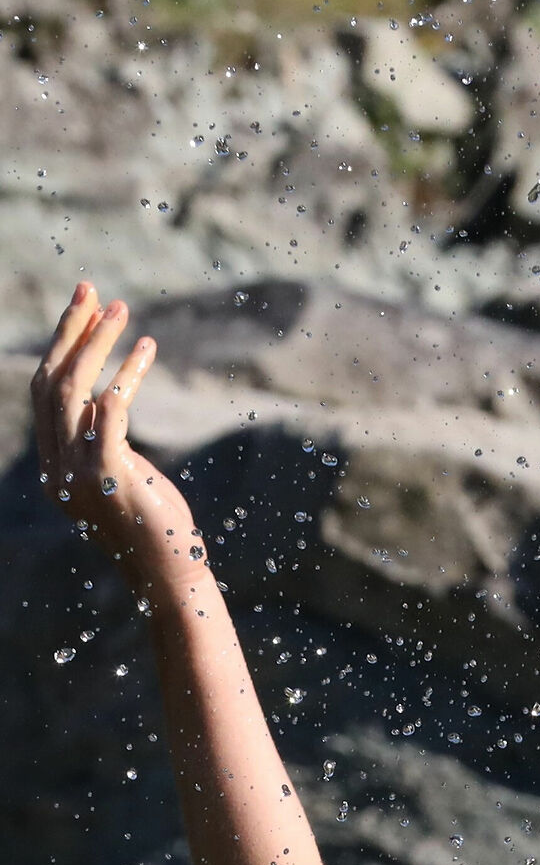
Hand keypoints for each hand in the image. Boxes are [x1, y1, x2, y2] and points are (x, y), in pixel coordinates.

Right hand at [31, 282, 195, 582]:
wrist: (171, 575)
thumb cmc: (155, 526)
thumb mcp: (121, 473)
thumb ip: (104, 440)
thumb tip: (105, 400)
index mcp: (53, 465)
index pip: (44, 392)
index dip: (62, 347)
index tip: (83, 307)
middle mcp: (55, 468)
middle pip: (50, 382)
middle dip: (70, 331)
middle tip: (92, 288)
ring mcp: (78, 474)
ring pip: (74, 390)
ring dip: (97, 343)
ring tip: (122, 310)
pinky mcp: (110, 477)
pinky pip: (111, 412)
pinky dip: (127, 375)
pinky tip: (147, 351)